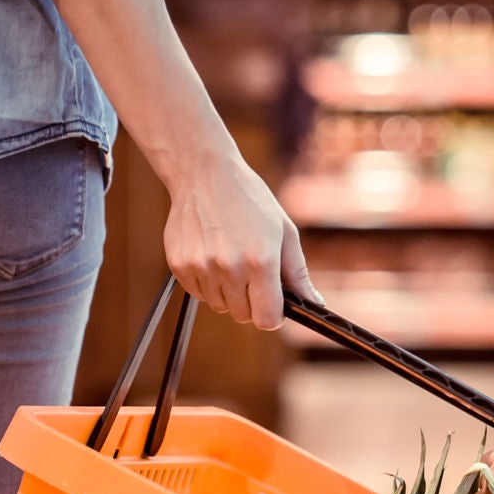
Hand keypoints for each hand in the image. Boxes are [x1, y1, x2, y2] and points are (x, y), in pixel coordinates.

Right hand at [161, 148, 318, 329]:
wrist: (204, 174)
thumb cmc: (250, 200)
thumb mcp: (284, 231)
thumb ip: (298, 274)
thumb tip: (313, 304)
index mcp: (261, 261)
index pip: (267, 319)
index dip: (273, 316)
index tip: (274, 305)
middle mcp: (229, 268)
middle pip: (243, 316)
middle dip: (251, 302)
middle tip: (252, 274)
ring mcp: (201, 268)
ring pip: (220, 305)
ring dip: (228, 292)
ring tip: (230, 258)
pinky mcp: (180, 265)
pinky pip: (198, 293)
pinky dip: (208, 282)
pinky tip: (212, 254)